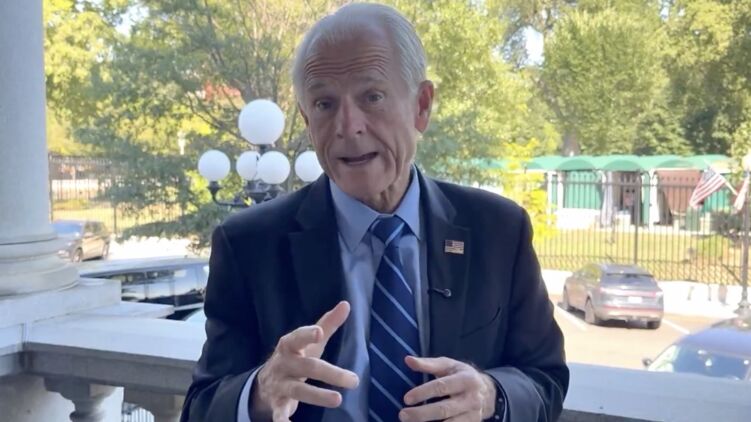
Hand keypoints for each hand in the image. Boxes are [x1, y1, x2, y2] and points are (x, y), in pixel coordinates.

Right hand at [251, 301, 358, 421]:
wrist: (265, 381)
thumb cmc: (296, 356)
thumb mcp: (310, 341)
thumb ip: (328, 323)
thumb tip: (346, 304)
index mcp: (290, 345)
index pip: (298, 337)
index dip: (308, 334)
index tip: (320, 332)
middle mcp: (283, 363)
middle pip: (307, 367)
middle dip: (330, 373)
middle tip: (354, 380)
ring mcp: (279, 384)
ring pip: (298, 390)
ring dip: (318, 396)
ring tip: (338, 400)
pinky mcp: (277, 404)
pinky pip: (279, 414)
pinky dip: (282, 421)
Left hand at [399, 356, 496, 421]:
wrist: (487, 392)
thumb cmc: (460, 375)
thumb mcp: (448, 365)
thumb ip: (428, 364)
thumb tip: (407, 360)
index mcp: (467, 379)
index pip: (442, 387)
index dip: (423, 392)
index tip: (406, 399)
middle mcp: (472, 399)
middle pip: (444, 410)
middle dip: (422, 414)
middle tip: (402, 415)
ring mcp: (474, 415)